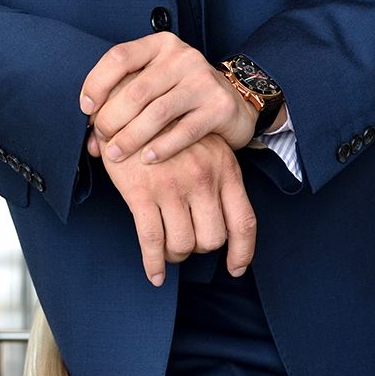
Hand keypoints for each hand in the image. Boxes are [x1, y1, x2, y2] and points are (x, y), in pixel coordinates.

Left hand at [80, 32, 256, 164]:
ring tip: (116, 155)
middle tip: (101, 139)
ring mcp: (203, 80)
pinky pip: (184, 131)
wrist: (233, 103)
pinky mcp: (218, 106)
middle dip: (111, 119)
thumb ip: (124, 101)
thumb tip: (91, 140)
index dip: (97, 83)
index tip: (86, 109)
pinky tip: (147, 159)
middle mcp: (183, 57)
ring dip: (131, 138)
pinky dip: (161, 148)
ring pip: (157, 113)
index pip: (119, 57)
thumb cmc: (181, 95)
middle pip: (136, 90)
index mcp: (161, 45)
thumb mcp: (155, 83)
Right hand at [100, 131, 257, 285]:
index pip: (244, 221)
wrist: (130, 101)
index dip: (242, 252)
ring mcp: (173, 186)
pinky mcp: (142, 193)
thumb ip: (218, 177)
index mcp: (225, 167)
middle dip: (199, 247)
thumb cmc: (169, 127)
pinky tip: (154, 274)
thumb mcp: (205, 145)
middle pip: (212, 239)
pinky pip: (152, 242)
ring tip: (168, 248)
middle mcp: (203, 178)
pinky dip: (153, 264)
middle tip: (187, 241)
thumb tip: (225, 223)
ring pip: (182, 245)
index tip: (235, 268)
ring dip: (175, 255)